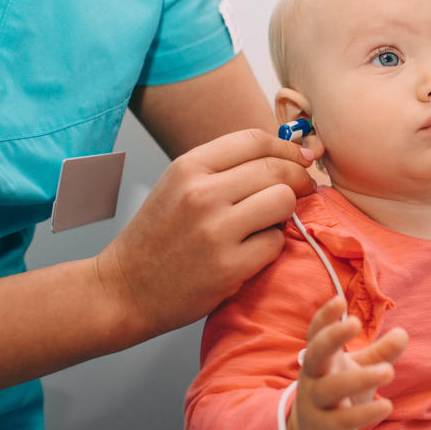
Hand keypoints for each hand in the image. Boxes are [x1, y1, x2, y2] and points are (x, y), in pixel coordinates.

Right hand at [94, 129, 315, 342]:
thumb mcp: (179, 187)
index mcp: (189, 167)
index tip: (301, 160)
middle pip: (276, 170)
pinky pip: (276, 243)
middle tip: (304, 191)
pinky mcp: (229, 266)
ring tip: (269, 224)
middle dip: (300, 179)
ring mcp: (216, 230)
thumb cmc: (158, 239)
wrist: (126, 290)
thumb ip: (225, 169)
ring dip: (285, 213)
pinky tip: (252, 253)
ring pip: (283, 202)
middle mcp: (202, 193)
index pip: (255, 140)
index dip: (287, 149)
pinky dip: (271, 248)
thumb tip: (289, 155)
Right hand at [286, 296, 407, 429]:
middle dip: (332, 337)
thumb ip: (380, 353)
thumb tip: (403, 333)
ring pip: (331, 388)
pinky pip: (343, 420)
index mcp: (321, 357)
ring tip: (389, 371)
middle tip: (355, 323)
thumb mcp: (360, 368)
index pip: (316, 333)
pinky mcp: (325, 427)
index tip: (339, 300)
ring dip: (360, 378)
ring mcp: (316, 401)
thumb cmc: (341, 391)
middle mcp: (314, 376)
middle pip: (316, 353)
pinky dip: (365, 413)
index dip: (325, 317)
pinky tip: (386, 405)